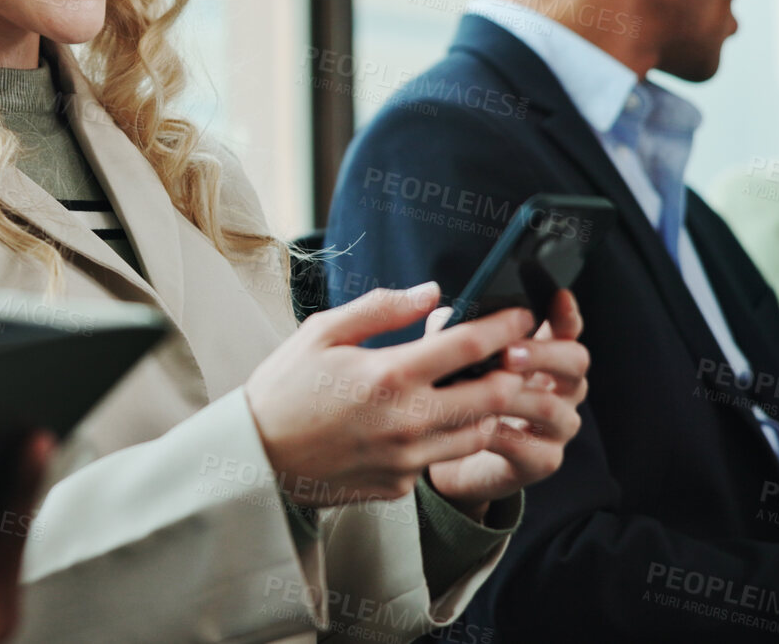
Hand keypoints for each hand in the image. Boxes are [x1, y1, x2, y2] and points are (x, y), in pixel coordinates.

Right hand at [244, 282, 541, 504]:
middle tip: (511, 356)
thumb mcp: (322, 331)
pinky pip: (441, 458)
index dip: (506, 326)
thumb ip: (382, 308)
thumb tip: (431, 292)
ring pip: (478, 433)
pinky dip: (445, 437)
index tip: (523, 316)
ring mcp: (406, 459)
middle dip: (512, 371)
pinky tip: (428, 421)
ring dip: (487, 408)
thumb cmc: (283, 388)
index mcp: (389, 374)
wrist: (255, 457)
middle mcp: (407, 420)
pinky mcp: (400, 485)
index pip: (471, 345)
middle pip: (494, 395)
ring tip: (477, 387)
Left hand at [426, 289, 589, 514]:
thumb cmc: (460, 397)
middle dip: (542, 353)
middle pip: (575, 362)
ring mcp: (558, 426)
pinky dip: (500, 434)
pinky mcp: (543, 460)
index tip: (558, 296)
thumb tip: (446, 316)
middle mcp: (562, 388)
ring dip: (514, 396)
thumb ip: (458, 336)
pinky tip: (476, 428)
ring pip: (550, 406)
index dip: (566, 313)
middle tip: (507, 353)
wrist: (452, 456)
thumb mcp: (458, 362)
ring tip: (484, 392)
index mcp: (546, 356)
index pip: (567, 329)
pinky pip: (529, 446)